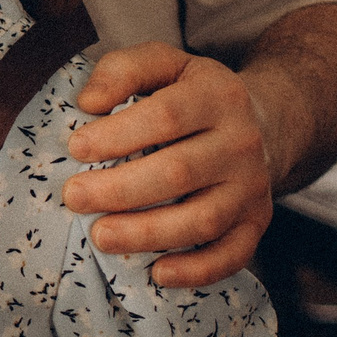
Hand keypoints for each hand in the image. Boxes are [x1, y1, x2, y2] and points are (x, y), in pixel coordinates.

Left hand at [61, 44, 274, 287]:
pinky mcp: (255, 222)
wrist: (262, 123)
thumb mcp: (163, 64)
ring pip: (203, 220)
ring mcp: (252, 187)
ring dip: (148, 234)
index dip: (119, 134)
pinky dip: (196, 270)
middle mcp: (240, 142)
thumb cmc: (191, 95)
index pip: (167, 115)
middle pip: (179, 172)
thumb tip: (89, 102)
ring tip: (100, 237)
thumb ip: (123, 69)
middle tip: (74, 197)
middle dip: (120, 190)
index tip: (75, 148)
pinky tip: (156, 273)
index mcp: (216, 95)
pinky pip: (231, 254)